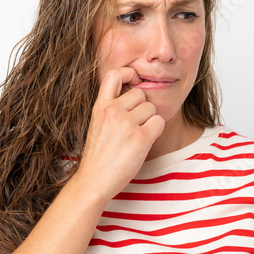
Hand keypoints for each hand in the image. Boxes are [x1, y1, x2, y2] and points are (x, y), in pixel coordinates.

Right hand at [73, 66, 164, 200]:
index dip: (128, 73)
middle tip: (134, 126)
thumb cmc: (98, 156)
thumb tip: (134, 95)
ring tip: (136, 137)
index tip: (133, 82)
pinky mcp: (140, 137)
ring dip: (149, 121)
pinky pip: (159, 122)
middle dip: (142, 108)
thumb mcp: (97, 124)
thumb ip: (111, 108)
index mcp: (100, 106)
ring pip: (151, 109)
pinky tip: (144, 142)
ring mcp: (126, 123)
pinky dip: (156, 131)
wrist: (94, 180)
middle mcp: (113, 111)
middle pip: (141, 94)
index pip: (114, 74)